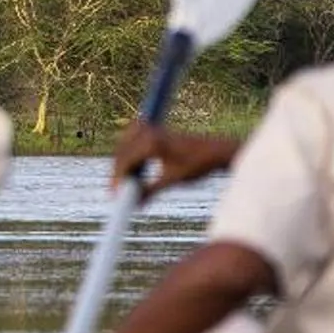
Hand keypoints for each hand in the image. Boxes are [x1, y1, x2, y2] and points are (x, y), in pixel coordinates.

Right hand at [111, 121, 240, 199]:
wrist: (218, 151)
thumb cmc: (199, 164)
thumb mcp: (173, 180)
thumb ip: (150, 191)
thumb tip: (134, 204)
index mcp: (152, 143)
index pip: (125, 161)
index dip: (118, 178)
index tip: (115, 194)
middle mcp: (150, 132)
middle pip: (122, 152)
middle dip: (118, 171)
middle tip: (116, 190)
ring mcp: (152, 129)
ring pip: (125, 144)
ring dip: (122, 161)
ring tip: (124, 180)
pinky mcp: (155, 129)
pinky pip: (132, 139)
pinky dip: (130, 152)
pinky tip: (134, 166)